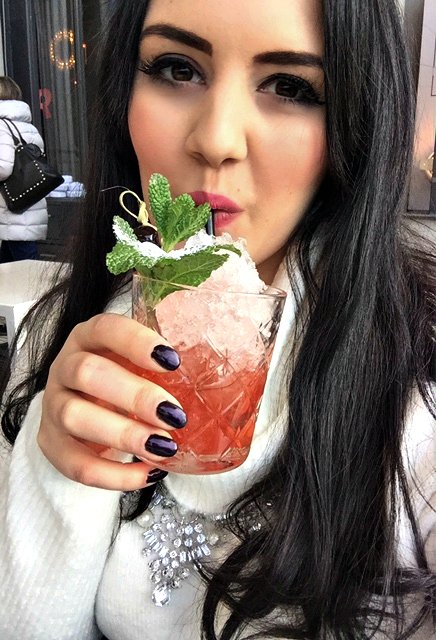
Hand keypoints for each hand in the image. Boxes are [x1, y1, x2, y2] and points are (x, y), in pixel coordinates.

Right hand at [37, 313, 185, 490]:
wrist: (86, 414)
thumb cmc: (123, 381)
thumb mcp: (140, 365)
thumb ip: (166, 366)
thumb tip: (226, 379)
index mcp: (89, 338)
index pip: (105, 328)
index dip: (136, 342)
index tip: (172, 361)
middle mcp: (64, 367)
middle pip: (87, 373)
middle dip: (135, 395)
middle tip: (175, 415)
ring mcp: (53, 406)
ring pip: (75, 417)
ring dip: (124, 434)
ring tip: (165, 447)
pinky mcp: (51, 444)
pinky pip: (76, 464)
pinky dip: (114, 475)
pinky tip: (148, 473)